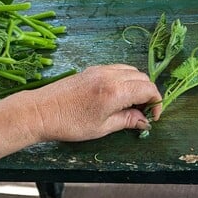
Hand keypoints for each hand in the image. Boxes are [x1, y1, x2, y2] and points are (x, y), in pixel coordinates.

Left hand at [20, 63, 162, 142]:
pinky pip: (118, 70)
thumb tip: (144, 121)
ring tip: (131, 104)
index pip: (148, 89)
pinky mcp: (92, 70)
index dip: (156, 103)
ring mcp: (100, 69)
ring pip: (131, 71)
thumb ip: (127, 120)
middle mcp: (111, 75)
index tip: (152, 117)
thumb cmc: (70, 124)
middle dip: (148, 94)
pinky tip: (118, 96)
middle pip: (142, 78)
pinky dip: (125, 80)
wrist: (41, 112)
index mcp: (116, 91)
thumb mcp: (103, 127)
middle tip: (143, 112)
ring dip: (137, 85)